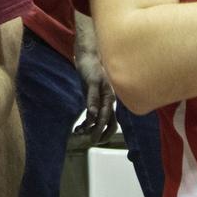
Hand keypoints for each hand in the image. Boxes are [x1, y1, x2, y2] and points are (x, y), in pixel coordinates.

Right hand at [73, 19, 115, 140]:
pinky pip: (94, 98)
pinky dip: (92, 109)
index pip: (112, 124)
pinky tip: (88, 116)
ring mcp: (102, 90)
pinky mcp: (94, 81)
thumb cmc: (92, 72)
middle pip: (108, 122)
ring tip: (83, 132)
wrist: (90, 54)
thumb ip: (96, 102)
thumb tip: (94, 118)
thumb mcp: (95, 90)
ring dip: (94, 125)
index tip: (97, 142)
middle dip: (100, 134)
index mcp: (109, 101)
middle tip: (91, 141)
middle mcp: (108, 98)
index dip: (106, 135)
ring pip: (102, 113)